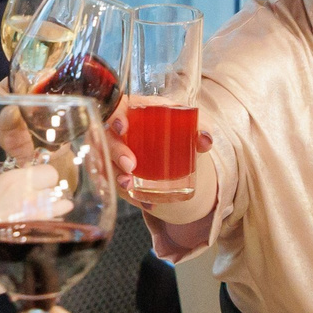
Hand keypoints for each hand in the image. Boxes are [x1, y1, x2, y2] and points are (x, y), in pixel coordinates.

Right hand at [107, 104, 215, 222]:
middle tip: (130, 165)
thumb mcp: (190, 127)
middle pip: (108, 139)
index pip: (117, 110)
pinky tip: (145, 202)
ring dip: (116, 176)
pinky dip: (131, 196)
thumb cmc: (180, 131)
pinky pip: (119, 185)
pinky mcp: (122, 175)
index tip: (122, 128)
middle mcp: (121, 133)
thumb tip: (205, 139)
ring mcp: (117, 155)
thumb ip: (201, 129)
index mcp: (135, 112)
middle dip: (116, 152)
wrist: (179, 152)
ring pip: (108, 164)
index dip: (114, 117)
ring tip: (129, 185)